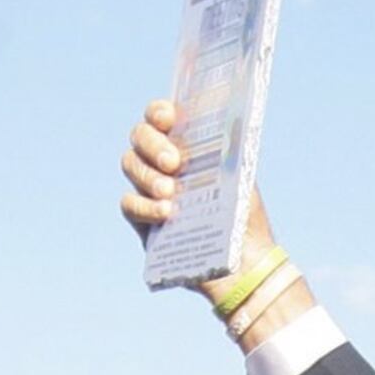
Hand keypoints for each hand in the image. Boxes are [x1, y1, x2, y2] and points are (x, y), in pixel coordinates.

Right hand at [118, 98, 277, 297]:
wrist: (245, 263)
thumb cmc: (245, 216)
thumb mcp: (242, 175)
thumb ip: (227, 147)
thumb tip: (222, 120)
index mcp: (186, 144)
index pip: (160, 116)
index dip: (158, 111)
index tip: (169, 119)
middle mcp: (163, 163)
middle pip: (139, 137)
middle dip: (152, 145)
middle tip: (173, 163)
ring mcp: (150, 190)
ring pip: (130, 165)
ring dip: (147, 175)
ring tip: (170, 191)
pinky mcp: (143, 222)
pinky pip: (129, 204)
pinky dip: (145, 206)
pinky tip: (166, 213)